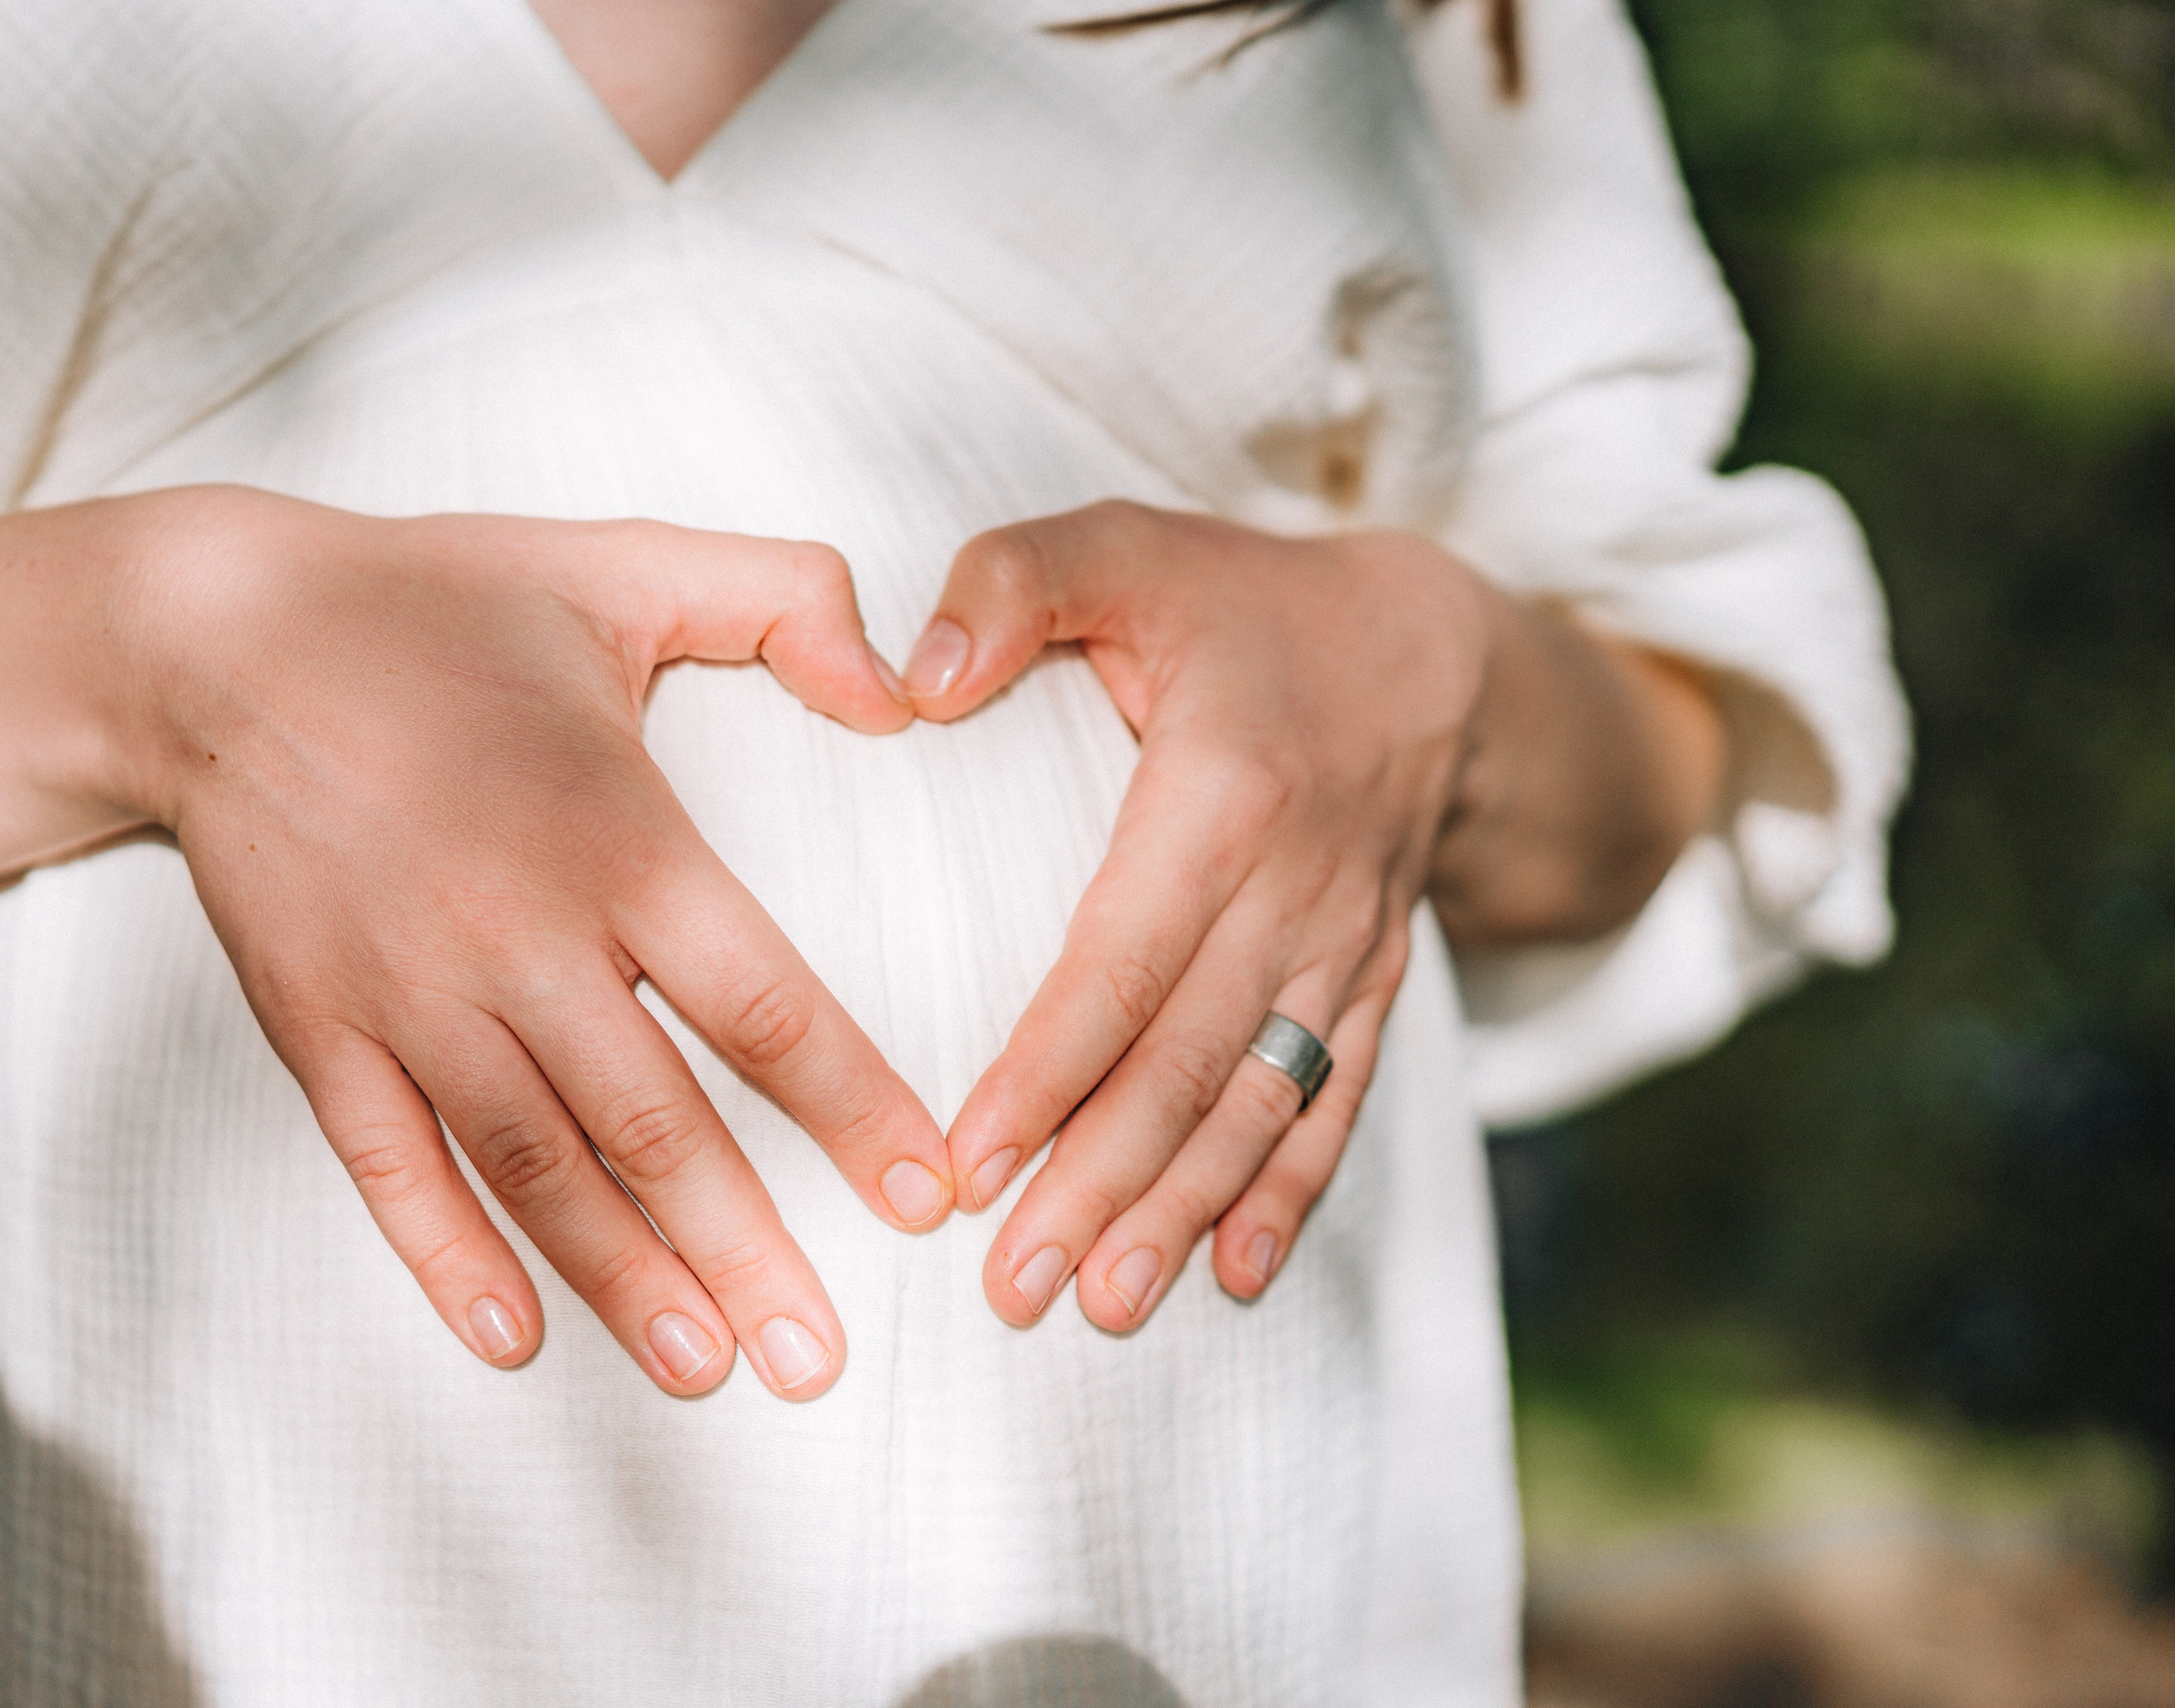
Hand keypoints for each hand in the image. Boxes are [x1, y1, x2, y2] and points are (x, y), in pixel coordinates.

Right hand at [123, 488, 952, 1396]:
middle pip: (657, 1126)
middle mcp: (517, 933)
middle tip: (820, 1361)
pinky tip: (512, 1334)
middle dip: (748, 1251)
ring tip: (704, 1370)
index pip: (762, 1005)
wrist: (210, 638)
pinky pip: (389, 1165)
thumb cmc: (436, 601)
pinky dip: (448, 1257)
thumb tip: (905, 689)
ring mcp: (408, 991)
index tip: (923, 1196)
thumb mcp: (623, 563)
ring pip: (536, 1167)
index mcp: (614, 835)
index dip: (851, 1109)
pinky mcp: (318, 1023)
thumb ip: (788, 598)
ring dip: (623, 1279)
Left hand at [901, 501, 1498, 1331]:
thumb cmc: (1241, 601)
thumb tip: (909, 678)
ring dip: (1184, 1211)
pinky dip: (1291, 1192)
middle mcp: (1298, 888)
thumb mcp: (1126, 546)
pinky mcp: (1373, 981)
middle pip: (1192, 1060)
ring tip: (1102, 1302)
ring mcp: (1345, 947)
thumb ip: (1010, 583)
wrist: (1435, 648)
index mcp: (1228, 792)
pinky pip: (1339, 1100)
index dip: (1049, 1067)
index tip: (967, 1163)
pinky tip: (1235, 1274)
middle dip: (1102, 1182)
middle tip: (1012, 1287)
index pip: (1126, 957)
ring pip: (1263, 1101)